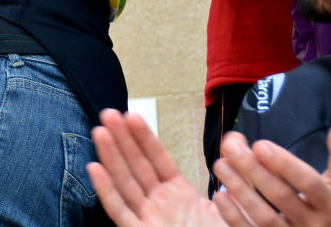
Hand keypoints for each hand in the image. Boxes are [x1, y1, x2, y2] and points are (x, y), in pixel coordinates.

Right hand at [89, 108, 224, 226]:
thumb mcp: (232, 206)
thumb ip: (232, 174)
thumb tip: (236, 139)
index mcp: (182, 196)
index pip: (159, 160)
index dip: (145, 138)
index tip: (132, 115)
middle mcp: (161, 205)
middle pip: (137, 167)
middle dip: (122, 140)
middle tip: (108, 113)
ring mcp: (149, 220)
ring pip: (125, 183)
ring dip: (111, 157)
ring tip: (100, 130)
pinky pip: (119, 211)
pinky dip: (106, 191)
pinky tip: (94, 168)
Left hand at [211, 122, 330, 226]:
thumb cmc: (330, 208)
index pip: (309, 184)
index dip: (285, 164)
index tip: (259, 144)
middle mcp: (314, 225)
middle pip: (281, 197)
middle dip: (253, 170)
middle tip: (230, 146)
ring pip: (264, 217)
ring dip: (239, 189)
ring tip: (221, 163)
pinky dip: (233, 216)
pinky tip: (219, 195)